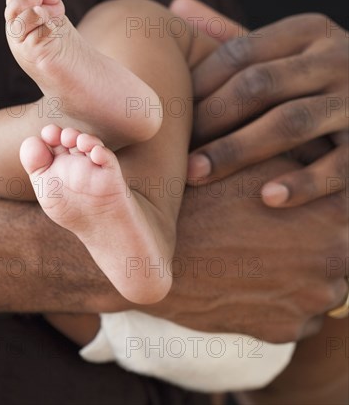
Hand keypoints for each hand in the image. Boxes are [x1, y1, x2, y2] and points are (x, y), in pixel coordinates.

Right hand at [144, 156, 347, 342]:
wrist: (155, 253)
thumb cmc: (205, 198)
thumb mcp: (256, 161)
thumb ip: (303, 159)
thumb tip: (321, 155)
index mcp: (335, 215)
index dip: (324, 199)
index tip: (303, 200)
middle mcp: (335, 262)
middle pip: (341, 247)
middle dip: (317, 236)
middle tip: (279, 226)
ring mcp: (311, 301)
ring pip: (324, 283)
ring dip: (304, 270)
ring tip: (262, 252)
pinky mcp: (286, 330)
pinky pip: (300, 313)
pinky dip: (283, 298)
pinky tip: (253, 278)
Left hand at [171, 0, 347, 207]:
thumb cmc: (313, 81)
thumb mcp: (285, 51)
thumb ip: (234, 34)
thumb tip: (177, 4)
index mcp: (308, 32)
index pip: (240, 52)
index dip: (198, 83)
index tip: (166, 113)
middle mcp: (336, 58)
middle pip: (259, 84)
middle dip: (210, 119)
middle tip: (172, 149)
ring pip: (290, 122)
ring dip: (238, 150)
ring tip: (196, 174)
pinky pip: (339, 165)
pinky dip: (303, 182)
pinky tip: (266, 198)